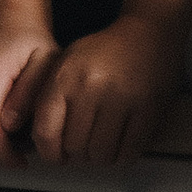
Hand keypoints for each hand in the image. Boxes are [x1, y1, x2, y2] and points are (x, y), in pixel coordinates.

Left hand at [26, 11, 186, 168]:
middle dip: (76, 157)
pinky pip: (129, 151)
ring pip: (101, 155)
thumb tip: (41, 140)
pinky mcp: (148, 108)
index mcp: (66, 77)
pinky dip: (122, 157)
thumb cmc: (107, 50)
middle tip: (81, 152)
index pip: (46, 132)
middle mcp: (91, 87)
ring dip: (99, 159)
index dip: (49, 153)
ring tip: (100, 148)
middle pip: (74, 147)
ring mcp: (121, 98)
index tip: (55, 156)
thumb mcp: (67, 63)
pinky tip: (119, 148)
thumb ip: (49, 97)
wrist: (149, 31)